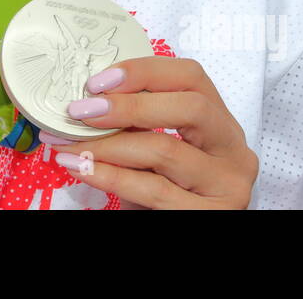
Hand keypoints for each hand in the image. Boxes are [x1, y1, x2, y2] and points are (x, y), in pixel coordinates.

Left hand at [40, 57, 258, 208]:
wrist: (171, 230)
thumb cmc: (162, 190)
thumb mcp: (154, 151)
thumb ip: (136, 124)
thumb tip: (87, 99)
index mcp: (221, 122)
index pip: (191, 77)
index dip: (144, 71)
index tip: (98, 81)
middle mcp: (233, 150)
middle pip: (191, 107)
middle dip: (129, 106)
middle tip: (82, 111)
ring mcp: (227, 185)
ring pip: (165, 150)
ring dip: (107, 145)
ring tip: (68, 144)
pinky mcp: (212, 214)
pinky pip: (153, 190)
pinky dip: (110, 177)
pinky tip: (81, 168)